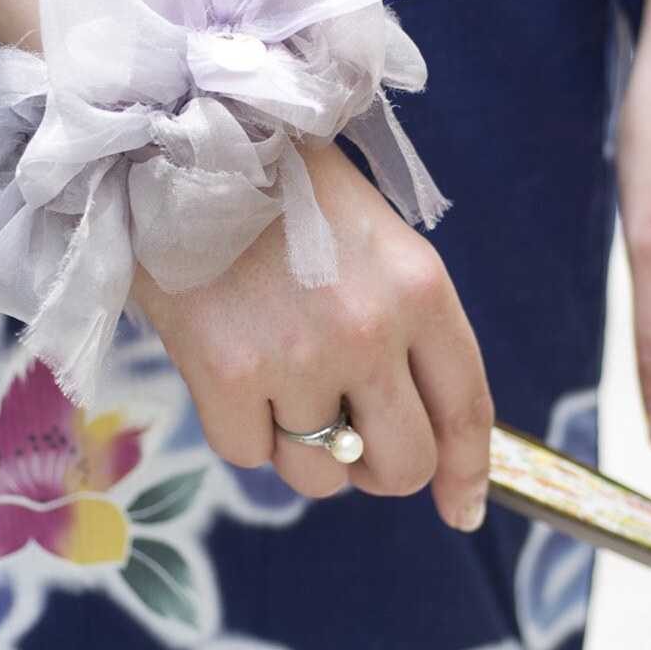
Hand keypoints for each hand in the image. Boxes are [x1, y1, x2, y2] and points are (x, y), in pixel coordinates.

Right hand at [130, 140, 495, 531]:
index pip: (466, 409)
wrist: (183, 138)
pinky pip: (249, 455)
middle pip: (400, 464)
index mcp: (420, 290)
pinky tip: (231, 368)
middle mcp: (370, 332)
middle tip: (350, 442)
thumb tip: (417, 425)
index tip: (461, 510)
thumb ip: (407, 326)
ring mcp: (297, 359)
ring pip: (320, 474)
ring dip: (303, 450)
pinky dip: (242, 429)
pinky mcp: (225, 378)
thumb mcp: (377, 240)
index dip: (467, 472)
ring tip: (277, 383)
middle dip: (378, 469)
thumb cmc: (283, 187)